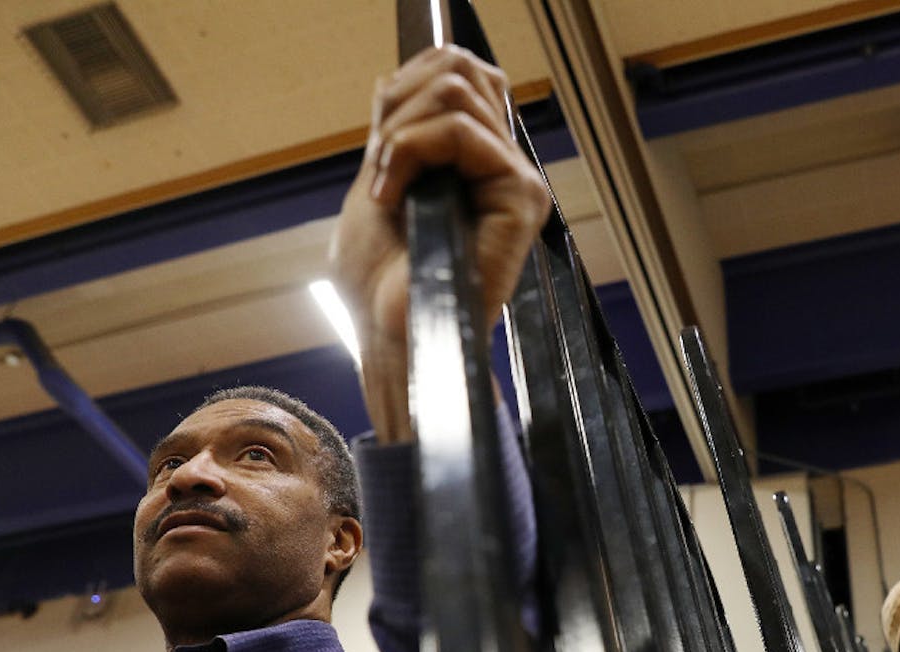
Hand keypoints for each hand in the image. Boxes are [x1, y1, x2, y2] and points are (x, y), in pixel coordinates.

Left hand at [329, 46, 551, 441]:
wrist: (389, 334)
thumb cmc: (380, 281)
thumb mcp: (382, 181)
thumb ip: (401, 130)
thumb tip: (400, 80)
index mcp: (481, 162)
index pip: (459, 70)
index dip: (406, 87)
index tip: (379, 147)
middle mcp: (507, 166)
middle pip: (462, 67)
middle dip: (400, 106)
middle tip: (381, 167)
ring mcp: (517, 181)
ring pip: (457, 91)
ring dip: (399, 134)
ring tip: (387, 188)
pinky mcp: (520, 199)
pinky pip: (461, 133)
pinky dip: (408, 153)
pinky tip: (393, 198)